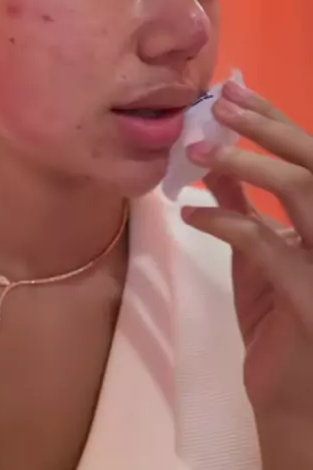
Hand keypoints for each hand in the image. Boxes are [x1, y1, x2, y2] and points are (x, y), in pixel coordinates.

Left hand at [182, 79, 312, 463]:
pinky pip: (267, 246)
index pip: (309, 155)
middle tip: (219, 103)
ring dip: (249, 165)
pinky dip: (226, 221)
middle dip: (268, 127)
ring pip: (305, 193)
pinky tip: (191, 215)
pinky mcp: (311, 299)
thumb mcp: (259, 256)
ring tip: (199, 153)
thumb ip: (245, 207)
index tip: (233, 90)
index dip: (273, 118)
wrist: (293, 401)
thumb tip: (214, 159)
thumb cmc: (280, 323)